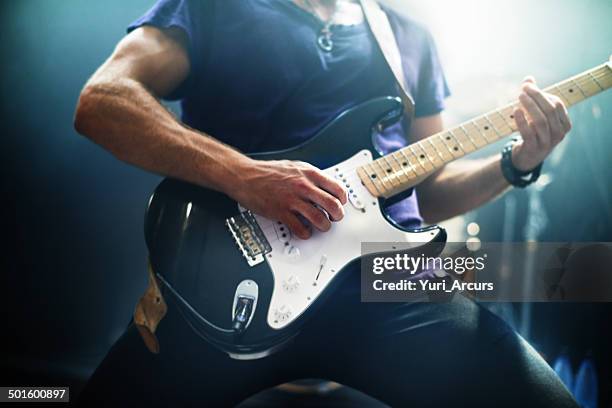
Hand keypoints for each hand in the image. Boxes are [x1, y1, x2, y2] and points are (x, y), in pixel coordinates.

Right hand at [228, 159, 347, 239]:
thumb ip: (310, 176)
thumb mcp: (294, 167)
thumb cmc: (267, 172)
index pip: (337, 189)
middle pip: (333, 205)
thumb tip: (324, 187)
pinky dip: (306, 233)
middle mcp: (303, 186)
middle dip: (337, 215)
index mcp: (309, 173)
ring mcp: (292, 200)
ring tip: (321, 226)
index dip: (342, 200)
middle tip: (334, 218)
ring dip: (324, 227)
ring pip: (320, 219)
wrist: (245, 176)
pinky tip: (304, 231)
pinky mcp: (281, 213)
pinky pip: (301, 229)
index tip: (340, 204)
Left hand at [512, 77, 571, 171]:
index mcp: (564, 124)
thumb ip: (534, 98)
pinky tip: (515, 110)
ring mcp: (547, 143)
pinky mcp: (533, 149)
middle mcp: (558, 134)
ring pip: (540, 121)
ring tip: (519, 96)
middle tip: (523, 88)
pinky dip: (522, 120)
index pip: (557, 104)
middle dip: (536, 97)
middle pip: (550, 111)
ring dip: (530, 106)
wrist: (527, 158)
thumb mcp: (537, 116)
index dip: (542, 93)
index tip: (527, 85)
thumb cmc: (534, 133)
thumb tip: (528, 78)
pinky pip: (528, 133)